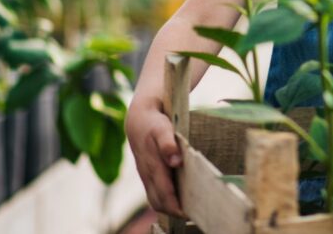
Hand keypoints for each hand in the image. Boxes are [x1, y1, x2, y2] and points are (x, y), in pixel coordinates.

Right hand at [125, 98, 184, 217]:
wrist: (138, 119)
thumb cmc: (153, 123)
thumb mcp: (162, 128)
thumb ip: (168, 144)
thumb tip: (176, 161)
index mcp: (152, 165)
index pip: (164, 193)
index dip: (175, 206)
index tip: (189, 213)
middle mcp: (147, 174)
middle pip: (159, 202)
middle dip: (174, 211)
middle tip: (195, 214)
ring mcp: (145, 176)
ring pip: (155, 200)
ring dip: (170, 208)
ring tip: (189, 210)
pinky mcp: (147, 175)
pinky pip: (154, 194)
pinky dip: (166, 200)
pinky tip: (180, 200)